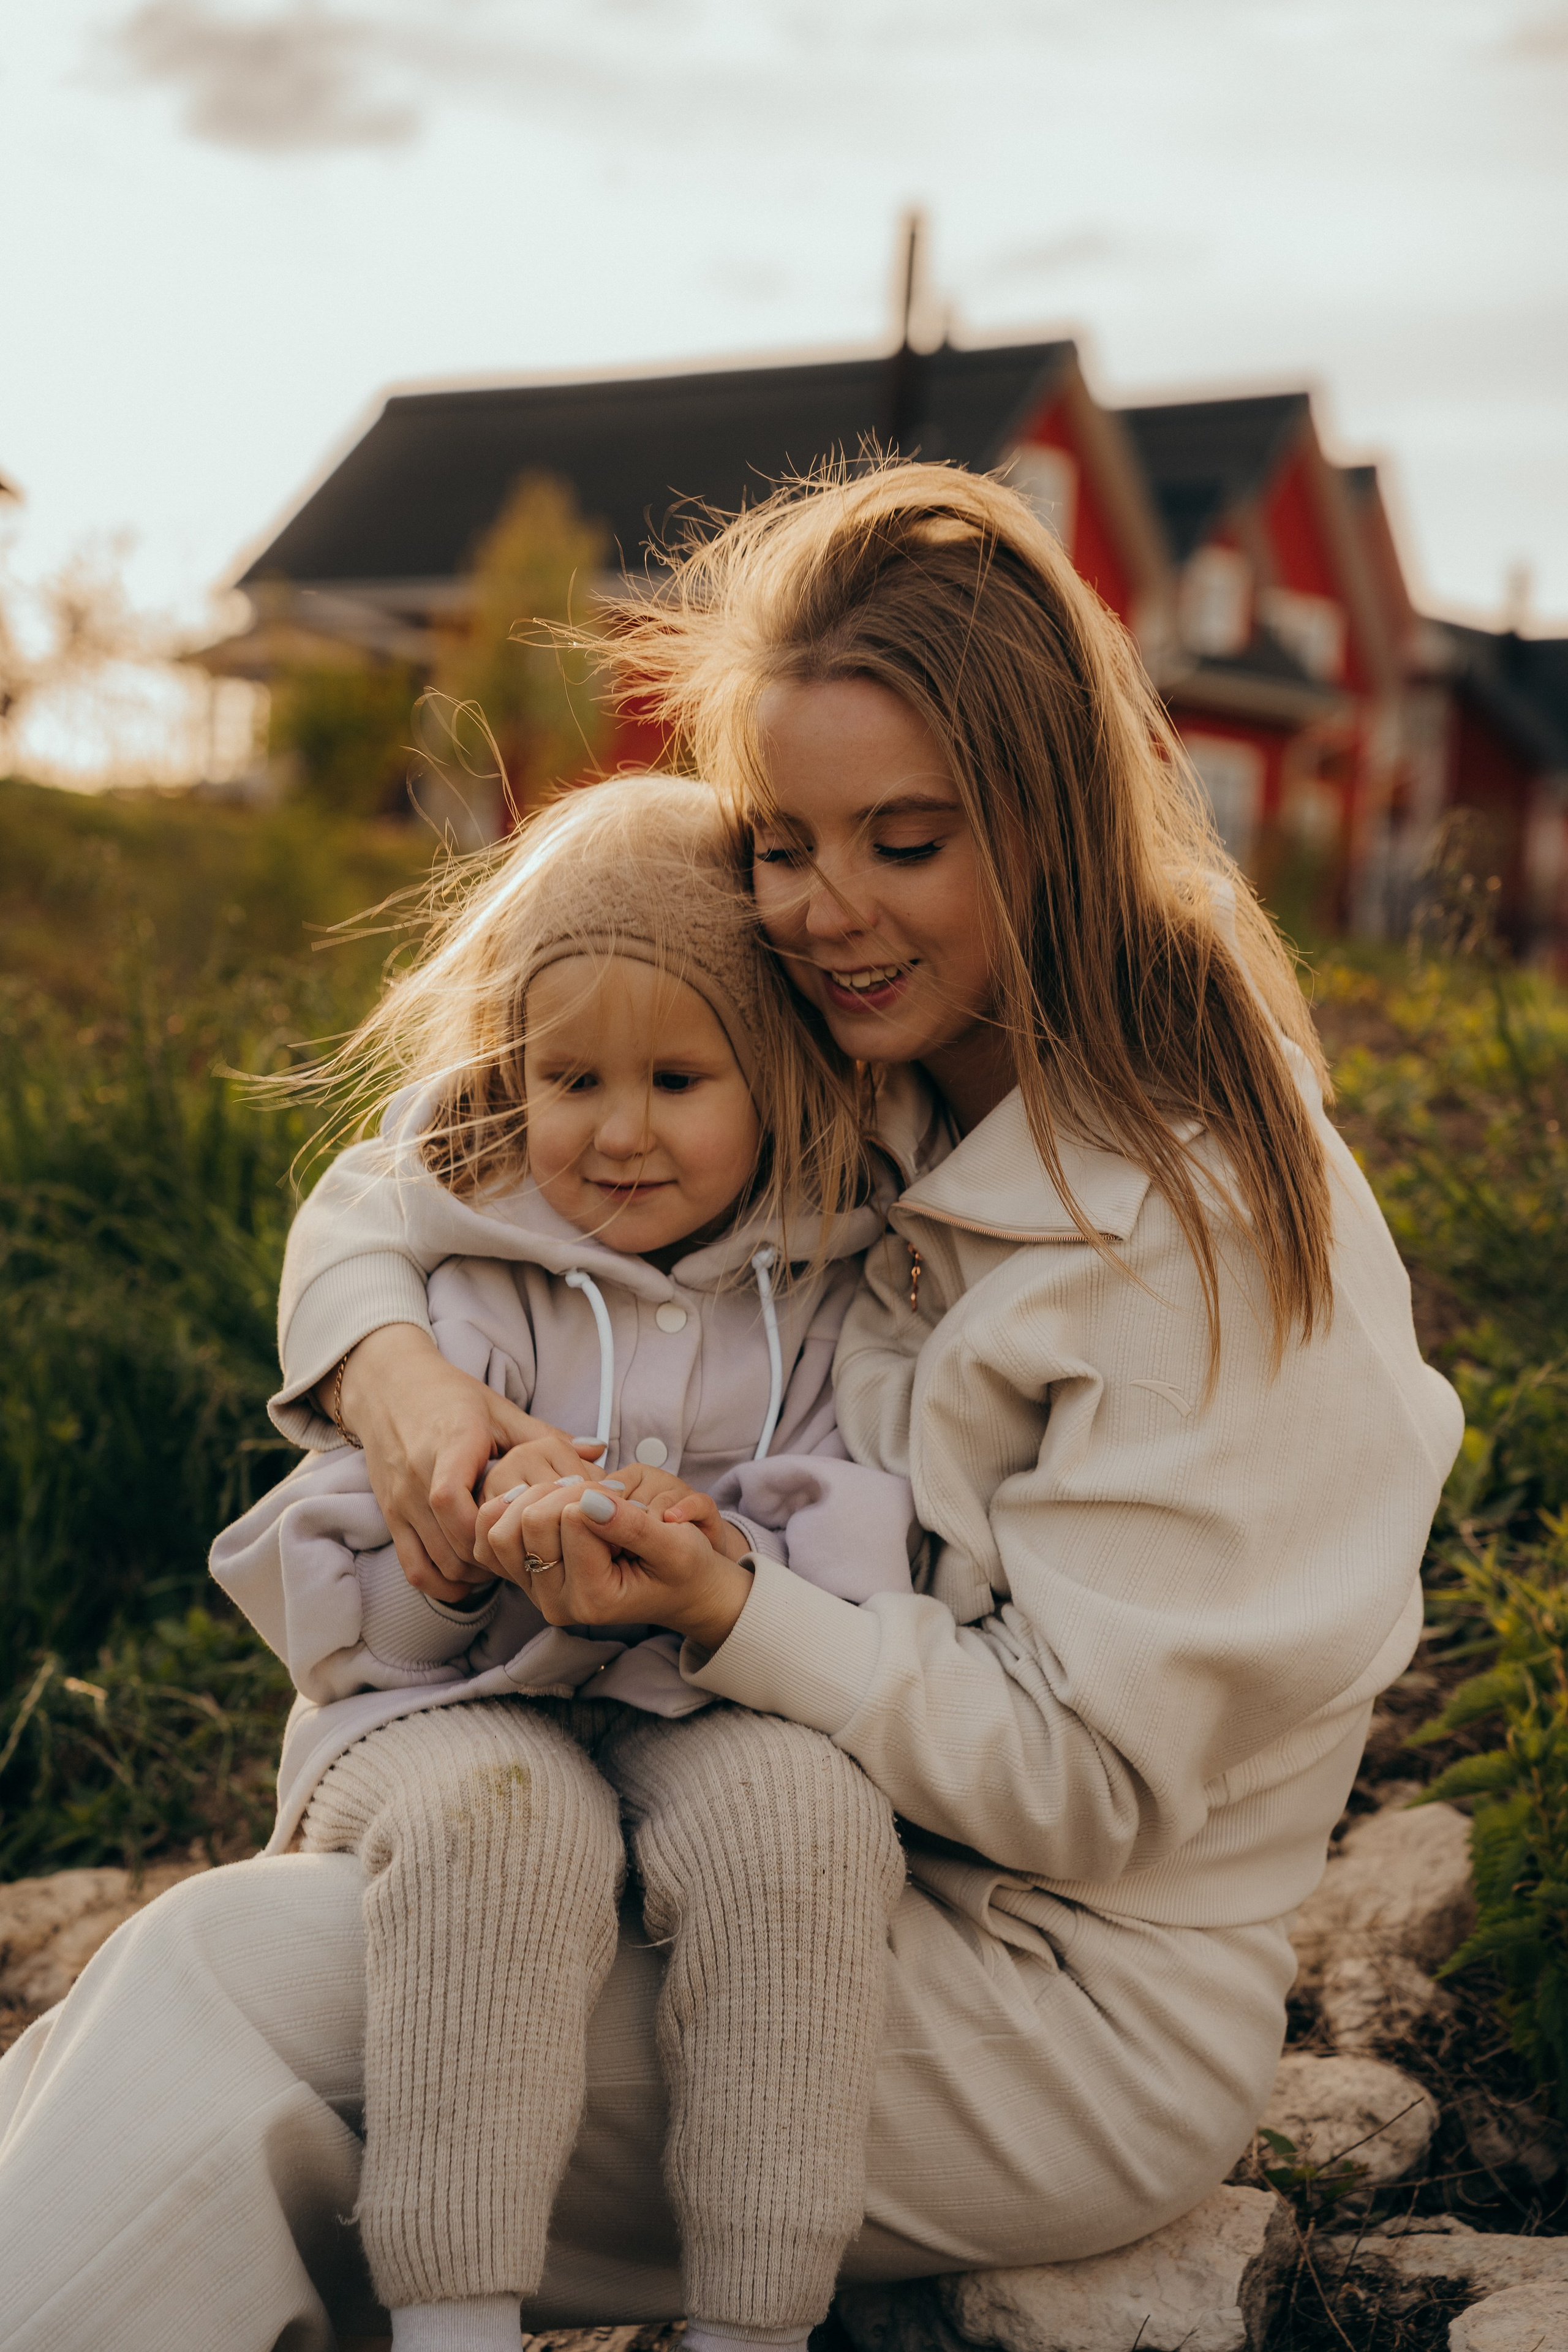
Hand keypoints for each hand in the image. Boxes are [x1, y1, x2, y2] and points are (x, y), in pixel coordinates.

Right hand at [332, 1325, 600, 1602]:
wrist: (389, 1388)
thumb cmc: (451, 1397)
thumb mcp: (499, 1410)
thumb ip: (546, 1436)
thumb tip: (598, 1452)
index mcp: (449, 1447)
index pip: (452, 1500)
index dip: (490, 1527)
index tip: (526, 1529)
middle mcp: (417, 1479)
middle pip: (453, 1543)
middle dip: (495, 1557)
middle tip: (529, 1552)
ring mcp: (400, 1502)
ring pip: (437, 1563)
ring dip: (475, 1573)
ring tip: (505, 1561)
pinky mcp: (391, 1517)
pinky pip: (414, 1569)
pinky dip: (442, 1583)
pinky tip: (470, 1577)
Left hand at [477, 1478, 753, 1650]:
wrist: (682, 1591)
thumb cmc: (685, 1568)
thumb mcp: (675, 1547)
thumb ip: (633, 1526)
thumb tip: (589, 1499)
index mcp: (592, 1599)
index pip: (571, 1518)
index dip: (600, 1495)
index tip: (627, 1503)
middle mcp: (555, 1603)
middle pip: (531, 1519)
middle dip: (567, 1492)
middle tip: (602, 1496)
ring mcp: (536, 1592)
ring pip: (502, 1526)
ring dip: (538, 1497)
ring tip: (576, 1499)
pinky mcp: (526, 1578)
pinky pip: (491, 1537)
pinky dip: (511, 1510)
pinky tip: (545, 1503)